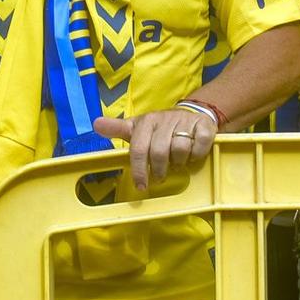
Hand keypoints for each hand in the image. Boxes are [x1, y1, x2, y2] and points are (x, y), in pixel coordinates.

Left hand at [93, 107, 216, 190]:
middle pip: (160, 153)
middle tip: (160, 175)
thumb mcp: (138, 128)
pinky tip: (193, 155)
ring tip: (177, 162)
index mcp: (146, 122)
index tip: (141, 186)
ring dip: (179, 162)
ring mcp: (185, 122)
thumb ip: (117, 128)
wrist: (191, 113)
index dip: (138, 170)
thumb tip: (96, 124)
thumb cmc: (159, 127)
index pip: (138, 148)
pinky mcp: (204, 126)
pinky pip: (199, 145)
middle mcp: (164, 120)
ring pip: (180, 150)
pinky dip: (197, 155)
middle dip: (160, 169)